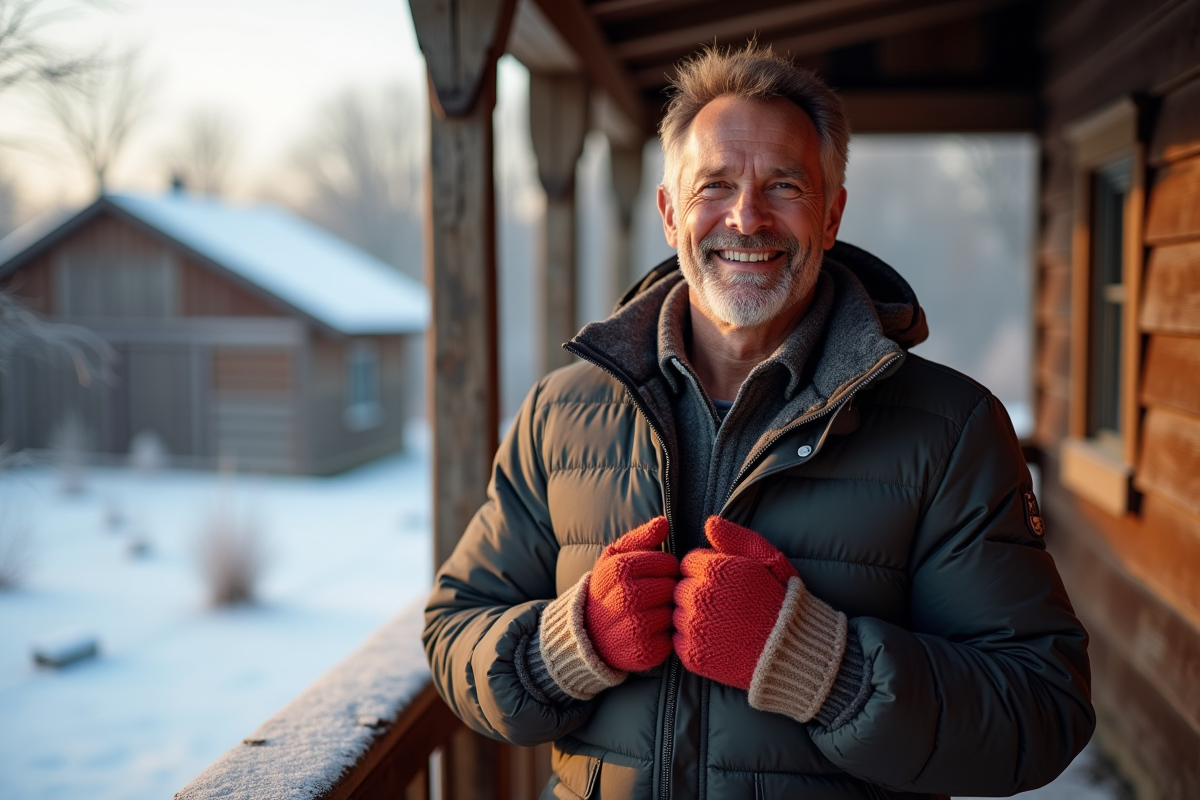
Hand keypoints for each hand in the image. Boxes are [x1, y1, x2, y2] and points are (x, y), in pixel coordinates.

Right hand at [586, 517, 678, 671]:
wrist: (586, 634)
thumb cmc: (609, 589)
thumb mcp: (616, 558)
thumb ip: (640, 538)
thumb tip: (663, 522)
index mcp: (615, 570)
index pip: (665, 562)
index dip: (667, 567)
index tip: (659, 573)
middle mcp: (621, 598)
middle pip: (670, 587)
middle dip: (669, 590)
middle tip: (660, 593)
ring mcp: (630, 628)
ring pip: (671, 613)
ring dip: (668, 612)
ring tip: (655, 611)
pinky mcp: (640, 654)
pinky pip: (670, 640)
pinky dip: (667, 636)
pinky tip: (653, 631)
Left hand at [673, 517, 797, 689]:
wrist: (792, 651)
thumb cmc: (781, 601)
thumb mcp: (767, 560)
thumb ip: (736, 538)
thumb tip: (709, 523)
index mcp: (715, 569)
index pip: (688, 563)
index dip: (706, 573)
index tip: (725, 585)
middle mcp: (700, 596)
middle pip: (679, 588)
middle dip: (697, 594)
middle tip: (725, 607)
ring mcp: (694, 627)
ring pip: (677, 615)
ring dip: (693, 618)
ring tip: (723, 625)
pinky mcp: (693, 654)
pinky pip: (678, 641)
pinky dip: (693, 641)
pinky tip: (717, 642)